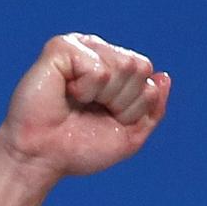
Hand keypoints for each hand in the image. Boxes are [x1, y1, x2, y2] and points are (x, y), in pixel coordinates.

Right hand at [0, 33, 169, 183]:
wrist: (42, 159)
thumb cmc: (79, 148)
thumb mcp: (129, 136)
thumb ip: (153, 110)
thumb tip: (165, 77)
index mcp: (114, 67)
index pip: (147, 77)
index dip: (133, 108)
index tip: (106, 119)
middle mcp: (98, 51)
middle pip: (139, 67)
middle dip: (122, 101)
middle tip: (92, 112)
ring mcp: (80, 46)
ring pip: (123, 66)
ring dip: (105, 97)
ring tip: (78, 103)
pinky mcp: (61, 48)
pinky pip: (98, 69)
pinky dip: (86, 90)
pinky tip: (66, 94)